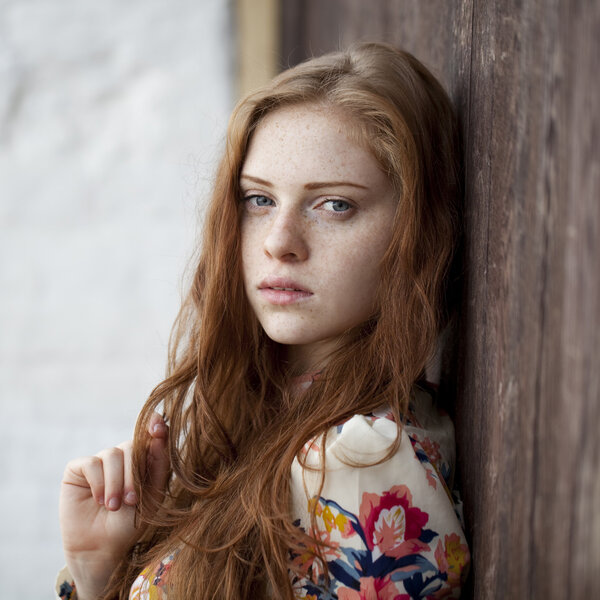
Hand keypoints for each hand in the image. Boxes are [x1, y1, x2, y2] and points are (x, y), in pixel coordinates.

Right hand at [59, 413, 168, 599]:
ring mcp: (101, 461)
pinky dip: (98, 482)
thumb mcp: (152, 494)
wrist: (102, 549)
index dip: (155, 426)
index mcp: (144, 459)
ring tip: (114, 506)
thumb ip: (157, 464)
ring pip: (112, 454)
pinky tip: (98, 500)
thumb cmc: (131, 523)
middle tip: (132, 501)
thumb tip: (160, 433)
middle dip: (133, 474)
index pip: (151, 434)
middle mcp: (123, 457)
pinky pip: (91, 463)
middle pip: (132, 445)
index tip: (159, 427)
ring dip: (116, 483)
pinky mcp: (78, 469)